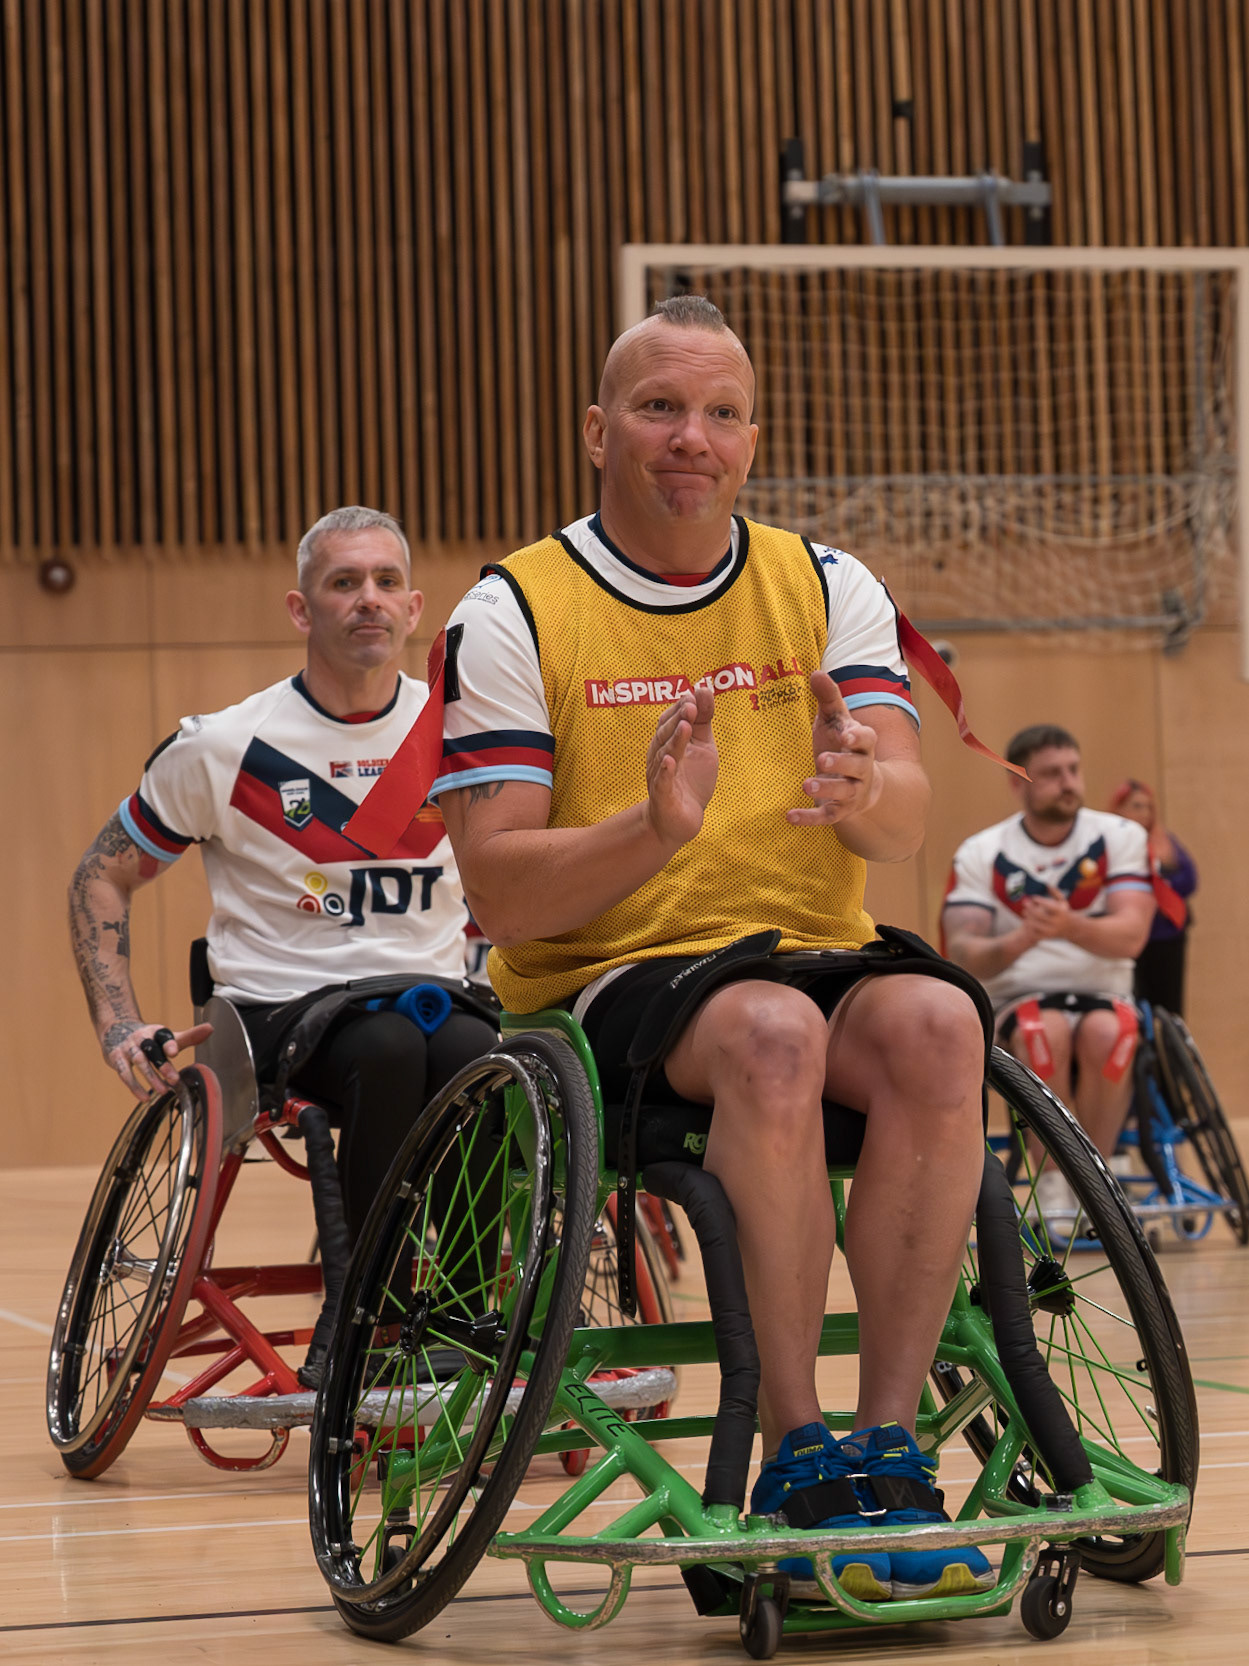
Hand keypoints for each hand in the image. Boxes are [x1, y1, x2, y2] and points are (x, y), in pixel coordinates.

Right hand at [102, 1019, 213, 1101]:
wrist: (116, 1030)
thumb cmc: (149, 1037)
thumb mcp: (166, 1036)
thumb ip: (188, 1036)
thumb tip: (210, 1028)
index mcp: (156, 1032)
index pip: (163, 1036)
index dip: (169, 1043)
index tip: (175, 1052)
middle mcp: (141, 1038)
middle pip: (152, 1050)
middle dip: (162, 1065)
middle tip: (174, 1079)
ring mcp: (128, 1048)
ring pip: (139, 1062)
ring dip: (150, 1077)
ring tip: (163, 1091)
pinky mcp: (116, 1059)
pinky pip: (125, 1073)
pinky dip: (134, 1086)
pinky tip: (144, 1098)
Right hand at [644, 686, 717, 846]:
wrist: (680, 821)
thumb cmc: (690, 780)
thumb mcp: (703, 746)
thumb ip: (703, 719)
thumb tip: (704, 688)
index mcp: (668, 743)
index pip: (670, 720)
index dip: (680, 707)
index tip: (693, 694)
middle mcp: (660, 757)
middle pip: (665, 735)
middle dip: (678, 720)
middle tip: (691, 705)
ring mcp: (660, 777)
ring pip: (665, 756)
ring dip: (674, 741)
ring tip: (685, 727)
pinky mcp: (663, 798)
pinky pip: (662, 783)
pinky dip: (665, 772)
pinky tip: (670, 762)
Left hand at [786, 671, 881, 825]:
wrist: (863, 786)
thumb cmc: (843, 746)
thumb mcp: (836, 721)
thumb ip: (828, 698)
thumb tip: (816, 672)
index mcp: (862, 746)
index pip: (868, 740)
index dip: (858, 738)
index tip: (846, 734)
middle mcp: (861, 771)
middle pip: (857, 768)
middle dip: (841, 764)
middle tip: (822, 760)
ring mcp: (852, 793)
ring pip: (844, 794)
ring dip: (826, 790)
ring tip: (806, 785)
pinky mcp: (839, 811)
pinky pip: (827, 817)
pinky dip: (810, 818)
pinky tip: (790, 816)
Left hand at [1020, 888, 1071, 940]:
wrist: (1071, 928)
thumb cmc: (1063, 911)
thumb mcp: (1062, 901)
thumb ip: (1055, 892)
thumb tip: (1046, 884)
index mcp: (1061, 913)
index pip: (1049, 906)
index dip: (1040, 901)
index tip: (1033, 897)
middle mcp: (1057, 922)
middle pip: (1040, 916)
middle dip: (1031, 909)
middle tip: (1024, 903)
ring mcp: (1052, 931)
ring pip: (1036, 925)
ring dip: (1028, 918)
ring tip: (1024, 912)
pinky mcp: (1047, 937)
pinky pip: (1035, 934)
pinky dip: (1029, 928)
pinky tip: (1026, 921)